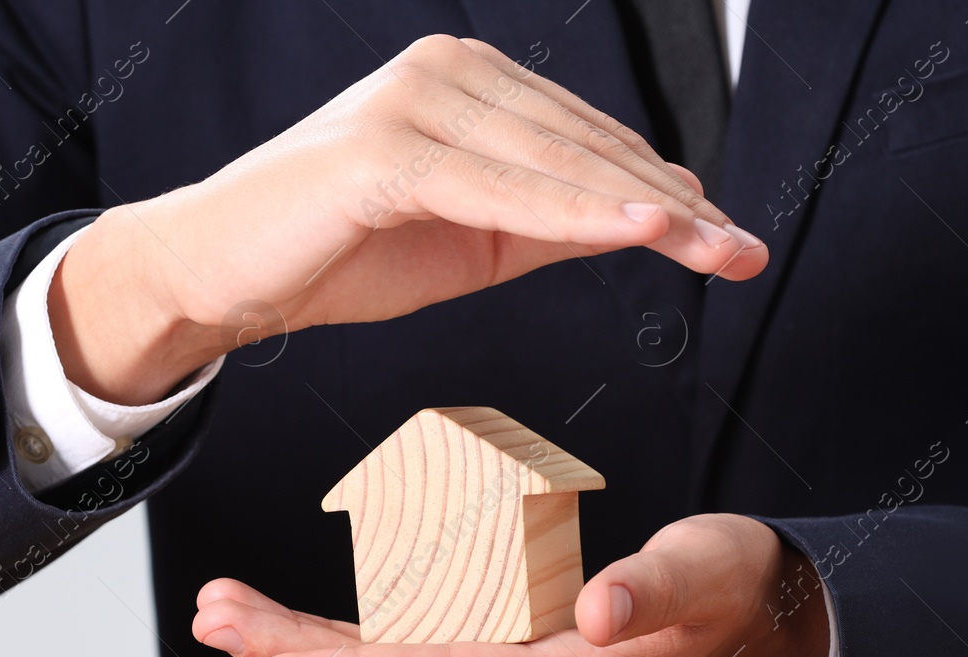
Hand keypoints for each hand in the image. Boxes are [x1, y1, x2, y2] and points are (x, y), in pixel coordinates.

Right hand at [48, 34, 767, 404]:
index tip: (727, 234)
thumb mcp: (474, 239)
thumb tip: (645, 218)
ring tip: (715, 244)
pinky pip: (498, 188)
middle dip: (675, 204)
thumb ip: (552, 221)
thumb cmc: (339, 252)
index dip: (666, 188)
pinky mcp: (383, 151)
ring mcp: (413, 103)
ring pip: (553, 163)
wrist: (224, 272)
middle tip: (743, 249)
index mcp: (467, 82)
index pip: (587, 137)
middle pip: (585, 145)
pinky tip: (638, 227)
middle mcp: (445, 73)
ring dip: (644, 209)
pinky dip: (572, 211)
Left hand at [191, 515, 830, 656]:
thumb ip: (651, 589)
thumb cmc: (734, 595)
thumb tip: (599, 611)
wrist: (766, 622)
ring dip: (310, 646)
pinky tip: (305, 624)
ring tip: (234, 614)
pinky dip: (353, 641)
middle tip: (220, 619)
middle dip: (299, 654)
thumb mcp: (703, 574)